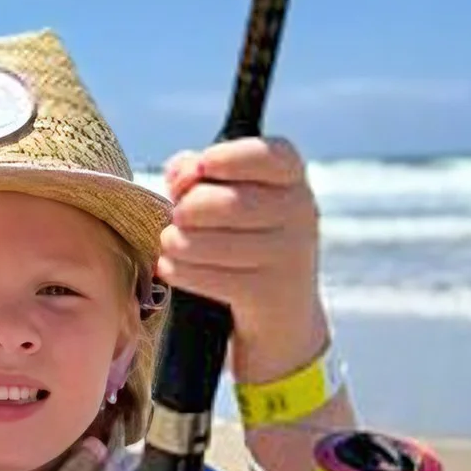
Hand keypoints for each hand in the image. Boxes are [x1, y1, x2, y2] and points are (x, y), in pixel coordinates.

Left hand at [156, 137, 328, 378]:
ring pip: (211, 241)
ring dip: (177, 242)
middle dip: (188, 208)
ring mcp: (289, 255)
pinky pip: (209, 276)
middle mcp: (300, 211)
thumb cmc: (243, 239)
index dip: (230, 157)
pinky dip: (180, 270)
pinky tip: (172, 266)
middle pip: (229, 203)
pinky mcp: (269, 293)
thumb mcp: (228, 196)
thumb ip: (197, 171)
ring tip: (171, 243)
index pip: (268, 155)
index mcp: (291, 177)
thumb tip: (182, 173)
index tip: (202, 165)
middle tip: (177, 217)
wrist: (281, 315)